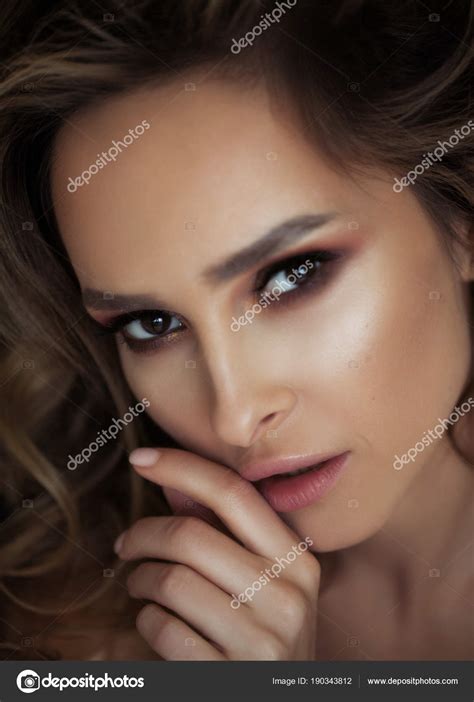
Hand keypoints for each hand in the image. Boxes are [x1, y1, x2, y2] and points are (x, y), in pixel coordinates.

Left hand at [114, 448, 320, 659]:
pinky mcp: (229, 676)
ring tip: (139, 586)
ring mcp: (262, 640)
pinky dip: (147, 621)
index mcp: (296, 562)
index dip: (183, 467)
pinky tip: (154, 622)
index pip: (235, 494)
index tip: (142, 458)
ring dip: (141, 580)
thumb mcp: (262, 585)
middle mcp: (287, 596)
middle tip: (126, 544)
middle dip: (143, 534)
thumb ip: (223, 534)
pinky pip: (164, 629)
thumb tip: (176, 484)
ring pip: (171, 581)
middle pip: (191, 536)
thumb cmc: (265, 636)